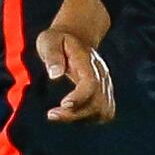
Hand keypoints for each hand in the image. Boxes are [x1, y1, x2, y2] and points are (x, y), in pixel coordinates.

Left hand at [39, 0, 116, 123]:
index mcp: (87, 61)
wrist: (76, 36)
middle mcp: (101, 75)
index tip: (63, 104)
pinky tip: (72, 115)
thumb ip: (52, 55)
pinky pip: (103, 113)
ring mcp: (105, 85)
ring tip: (59, 115)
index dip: (80, 97)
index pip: (91, 83)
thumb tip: (54, 74)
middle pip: (98, 102)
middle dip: (75, 114)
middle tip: (51, 114)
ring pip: (103, 111)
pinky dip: (89, 119)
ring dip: (82, 119)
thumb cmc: (58, 40)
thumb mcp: (49, 40)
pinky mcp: (104, 93)